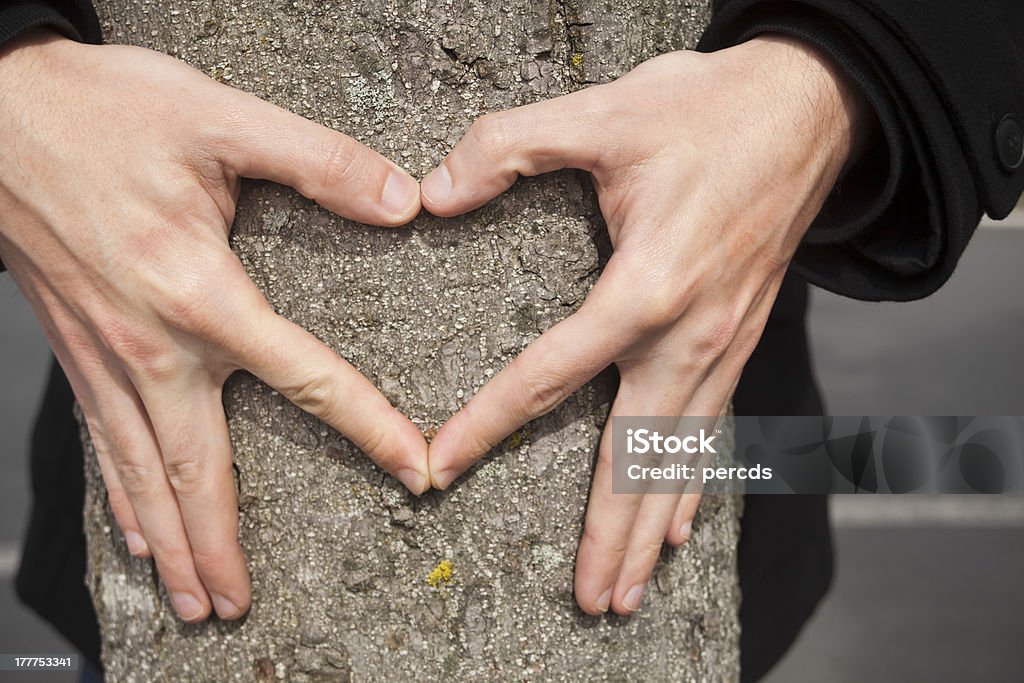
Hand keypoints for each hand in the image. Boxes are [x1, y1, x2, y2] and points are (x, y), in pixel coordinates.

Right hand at [0, 32, 428, 621]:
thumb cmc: (97, 112)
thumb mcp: (220, 118)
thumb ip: (318, 162)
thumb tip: (399, 198)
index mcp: (200, 292)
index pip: (307, 378)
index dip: (369, 429)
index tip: (410, 471)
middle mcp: (149, 343)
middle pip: (199, 467)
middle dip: (222, 545)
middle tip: (239, 604)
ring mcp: (103, 355)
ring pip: (140, 472)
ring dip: (168, 543)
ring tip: (190, 600)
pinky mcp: (73, 349)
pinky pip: (99, 442)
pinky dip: (119, 497)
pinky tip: (132, 531)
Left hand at [422, 36, 869, 614]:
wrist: (810, 107)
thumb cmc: (711, 110)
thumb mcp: (603, 111)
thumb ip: (509, 145)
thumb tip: (436, 190)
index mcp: (646, 285)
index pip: (550, 372)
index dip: (489, 424)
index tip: (441, 468)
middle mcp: (689, 333)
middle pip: (637, 455)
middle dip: (611, 534)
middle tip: (591, 600)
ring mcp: (723, 344)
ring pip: (681, 458)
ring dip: (655, 529)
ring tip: (630, 592)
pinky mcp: (740, 338)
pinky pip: (715, 430)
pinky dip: (696, 484)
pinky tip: (686, 526)